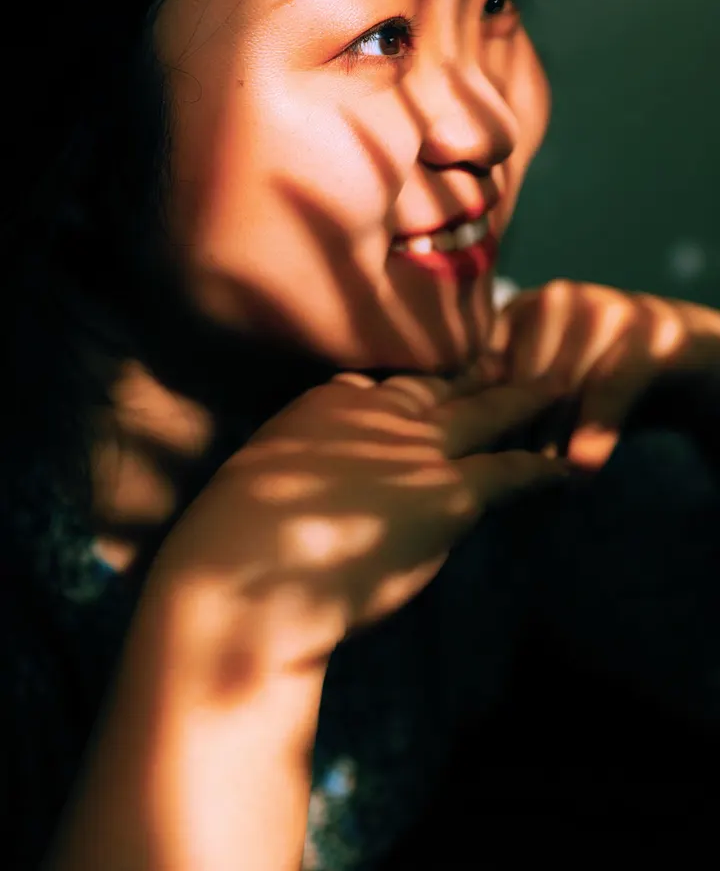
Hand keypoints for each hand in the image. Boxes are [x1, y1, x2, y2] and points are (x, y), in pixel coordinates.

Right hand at [151, 371, 569, 675]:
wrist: (243, 573)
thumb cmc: (228, 546)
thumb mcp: (250, 489)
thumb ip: (284, 478)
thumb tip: (291, 495)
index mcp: (320, 409)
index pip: (373, 388)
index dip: (403, 389)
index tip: (424, 384)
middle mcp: (372, 413)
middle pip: (435, 386)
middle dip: (471, 372)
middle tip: (504, 354)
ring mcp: (412, 447)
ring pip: (481, 412)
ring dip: (522, 398)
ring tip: (556, 383)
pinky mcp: (445, 491)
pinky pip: (507, 470)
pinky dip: (540, 469)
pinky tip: (567, 469)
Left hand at [464, 279, 719, 469]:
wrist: (691, 367)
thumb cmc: (604, 384)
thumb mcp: (551, 390)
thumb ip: (505, 402)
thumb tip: (442, 447)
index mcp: (522, 308)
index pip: (484, 368)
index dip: (478, 419)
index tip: (474, 462)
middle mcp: (559, 298)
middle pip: (518, 381)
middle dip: (515, 436)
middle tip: (514, 481)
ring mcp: (608, 308)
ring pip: (561, 386)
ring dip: (553, 441)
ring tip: (550, 481)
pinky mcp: (654, 333)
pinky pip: (610, 387)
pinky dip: (594, 430)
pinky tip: (583, 467)